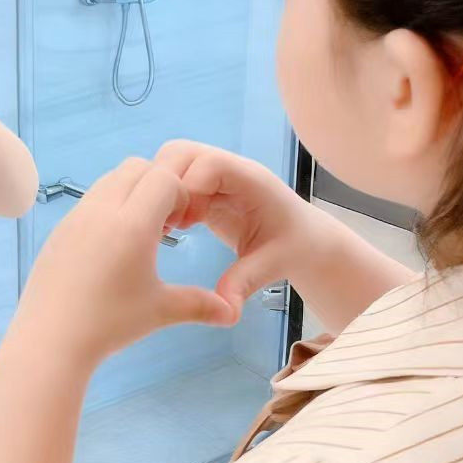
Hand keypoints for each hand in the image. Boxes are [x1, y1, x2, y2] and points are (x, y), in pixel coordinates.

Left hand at [16, 157, 235, 368]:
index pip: (164, 177)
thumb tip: (232, 314)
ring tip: (139, 235)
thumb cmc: (107, 325)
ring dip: (131, 193)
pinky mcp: (59, 229)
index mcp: (131, 224)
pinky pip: (89, 199)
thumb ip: (201, 305)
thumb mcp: (160, 311)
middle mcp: (101, 211)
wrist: (49, 339)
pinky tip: (112, 247)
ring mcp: (76, 217)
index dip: (180, 194)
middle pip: (137, 168)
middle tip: (164, 225)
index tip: (180, 225)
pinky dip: (108, 207)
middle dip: (157, 185)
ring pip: (110, 179)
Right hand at [152, 140, 328, 315]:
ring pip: (171, 163)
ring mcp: (215, 177)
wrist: (304, 240)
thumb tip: (224, 310)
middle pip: (182, 152)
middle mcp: (230, 170)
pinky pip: (173, 181)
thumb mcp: (273, 266)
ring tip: (164, 227)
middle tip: (166, 225)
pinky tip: (165, 229)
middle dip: (164, 184)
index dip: (189, 187)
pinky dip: (162, 200)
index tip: (183, 223)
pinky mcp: (204, 189)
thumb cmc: (295, 247)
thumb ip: (245, 282)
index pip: (209, 163)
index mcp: (251, 180)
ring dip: (159, 191)